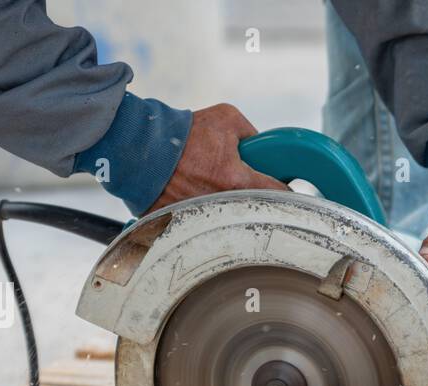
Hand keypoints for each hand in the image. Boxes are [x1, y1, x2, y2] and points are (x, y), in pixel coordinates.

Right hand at [147, 103, 286, 211]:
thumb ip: (252, 133)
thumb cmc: (184, 133)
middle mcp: (223, 204)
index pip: (279, 194)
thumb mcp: (227, 118)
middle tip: (251, 187)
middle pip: (256, 210)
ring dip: (232, 207)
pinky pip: (205, 223)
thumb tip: (262, 147)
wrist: (140, 148)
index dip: (287, 190)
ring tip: (215, 189)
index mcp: (236, 180)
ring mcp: (204, 218)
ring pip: (232, 219)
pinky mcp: (184, 226)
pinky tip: (196, 197)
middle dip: (257, 199)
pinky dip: (206, 213)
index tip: (288, 188)